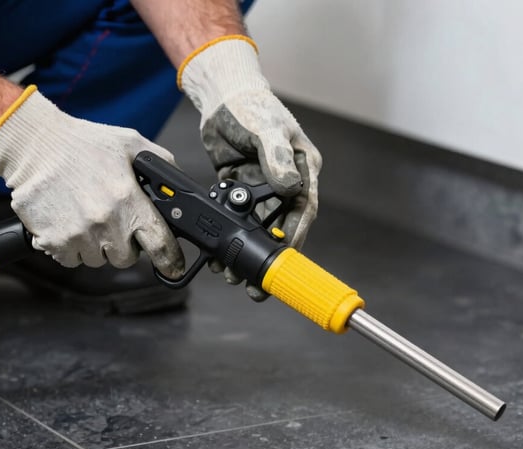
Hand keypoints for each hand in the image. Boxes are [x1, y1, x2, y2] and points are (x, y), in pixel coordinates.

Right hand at [0, 86, 183, 278]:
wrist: (34, 145)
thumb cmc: (82, 143)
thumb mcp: (131, 144)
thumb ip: (162, 165)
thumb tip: (179, 189)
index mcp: (128, 199)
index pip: (160, 244)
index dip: (170, 259)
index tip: (173, 267)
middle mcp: (105, 221)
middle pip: (126, 258)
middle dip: (125, 245)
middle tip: (114, 222)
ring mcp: (78, 235)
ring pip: (98, 260)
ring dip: (97, 246)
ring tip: (88, 216)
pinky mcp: (54, 242)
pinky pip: (72, 260)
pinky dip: (72, 247)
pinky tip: (70, 222)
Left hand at [179, 36, 321, 300]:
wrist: (222, 94)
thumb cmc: (251, 105)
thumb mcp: (267, 128)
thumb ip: (277, 156)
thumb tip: (289, 186)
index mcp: (302, 169)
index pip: (304, 209)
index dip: (295, 235)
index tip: (283, 256)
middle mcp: (285, 181)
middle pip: (281, 224)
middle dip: (269, 252)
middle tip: (258, 279)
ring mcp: (262, 186)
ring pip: (258, 225)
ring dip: (247, 247)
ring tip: (233, 271)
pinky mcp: (240, 187)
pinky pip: (237, 216)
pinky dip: (229, 232)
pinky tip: (218, 248)